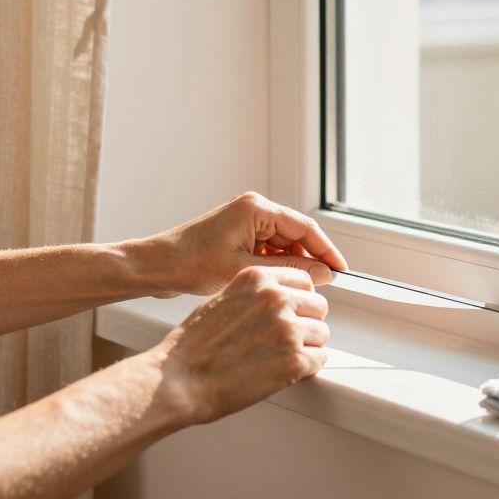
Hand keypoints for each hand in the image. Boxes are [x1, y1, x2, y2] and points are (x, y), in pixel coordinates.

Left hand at [130, 192, 347, 297]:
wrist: (156, 266)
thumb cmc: (192, 264)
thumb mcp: (245, 270)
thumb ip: (288, 269)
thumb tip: (322, 273)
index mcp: (256, 209)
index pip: (305, 227)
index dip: (327, 250)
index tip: (342, 270)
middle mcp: (253, 209)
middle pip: (296, 234)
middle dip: (310, 259)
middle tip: (322, 286)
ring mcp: (245, 221)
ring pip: (283, 243)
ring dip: (292, 264)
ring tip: (298, 290)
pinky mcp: (237, 234)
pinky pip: (268, 248)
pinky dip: (275, 265)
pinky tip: (276, 284)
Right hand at [155, 266, 328, 423]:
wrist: (179, 380)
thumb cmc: (194, 346)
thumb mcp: (223, 299)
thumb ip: (256, 295)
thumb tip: (282, 299)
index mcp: (258, 279)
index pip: (304, 280)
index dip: (300, 299)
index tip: (296, 311)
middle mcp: (276, 298)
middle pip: (318, 306)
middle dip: (307, 322)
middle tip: (290, 339)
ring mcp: (288, 329)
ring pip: (322, 334)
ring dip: (308, 346)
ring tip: (283, 357)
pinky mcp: (294, 360)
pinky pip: (320, 359)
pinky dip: (308, 367)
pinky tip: (287, 371)